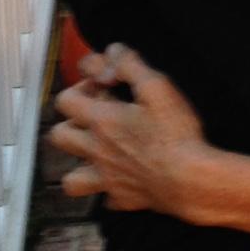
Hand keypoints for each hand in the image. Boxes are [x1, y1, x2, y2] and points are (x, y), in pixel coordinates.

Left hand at [49, 45, 208, 215]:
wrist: (190, 179)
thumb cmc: (175, 134)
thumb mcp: (156, 87)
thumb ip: (130, 65)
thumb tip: (113, 52)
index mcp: (100, 121)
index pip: (65, 100)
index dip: (80, 87)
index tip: (102, 86)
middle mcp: (95, 151)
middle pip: (59, 137)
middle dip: (71, 123)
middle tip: (95, 117)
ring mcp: (107, 178)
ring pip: (70, 179)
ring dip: (78, 165)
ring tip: (97, 156)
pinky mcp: (123, 198)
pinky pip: (106, 198)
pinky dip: (110, 189)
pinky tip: (124, 179)